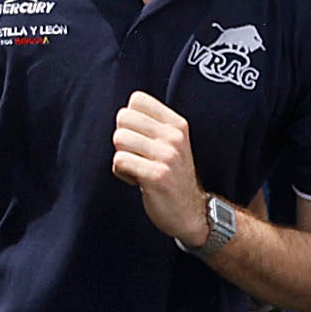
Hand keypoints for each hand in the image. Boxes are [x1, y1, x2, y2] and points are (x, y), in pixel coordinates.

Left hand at [111, 91, 209, 241]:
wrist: (192, 212)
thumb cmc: (172, 175)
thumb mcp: (170, 143)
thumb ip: (151, 125)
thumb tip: (122, 114)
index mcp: (177, 124)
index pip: (137, 99)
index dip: (130, 121)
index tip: (141, 139)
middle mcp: (174, 136)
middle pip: (122, 118)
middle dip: (122, 138)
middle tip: (138, 156)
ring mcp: (167, 155)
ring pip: (118, 138)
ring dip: (122, 157)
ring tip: (138, 168)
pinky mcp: (156, 175)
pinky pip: (119, 161)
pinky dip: (122, 173)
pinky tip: (138, 181)